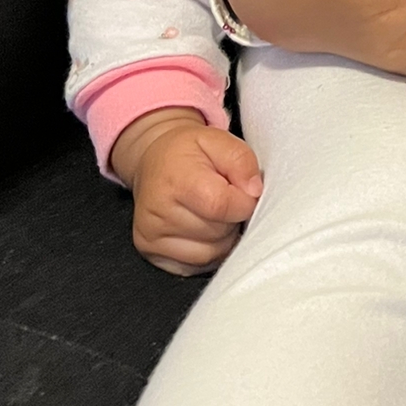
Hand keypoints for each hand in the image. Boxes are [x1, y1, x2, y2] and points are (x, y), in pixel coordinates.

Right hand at [110, 107, 262, 276]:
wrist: (153, 161)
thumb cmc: (187, 152)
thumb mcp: (218, 139)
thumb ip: (241, 161)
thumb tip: (254, 192)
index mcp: (175, 180)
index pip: (221, 206)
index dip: (244, 202)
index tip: (244, 192)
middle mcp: (158, 212)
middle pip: (218, 233)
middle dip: (232, 218)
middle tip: (224, 197)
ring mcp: (151, 236)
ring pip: (211, 254)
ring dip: (222, 237)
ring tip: (213, 212)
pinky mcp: (151, 253)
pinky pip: (197, 266)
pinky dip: (208, 250)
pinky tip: (202, 229)